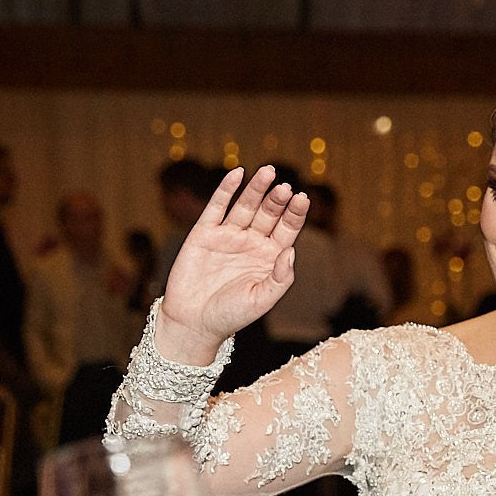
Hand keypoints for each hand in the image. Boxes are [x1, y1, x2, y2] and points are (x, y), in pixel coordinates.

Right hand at [156, 166, 310, 354]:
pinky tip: (237, 174)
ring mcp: (228, 235)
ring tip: (267, 172)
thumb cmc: (230, 316)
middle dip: (277, 199)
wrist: (193, 323)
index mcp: (269, 257)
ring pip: (246, 205)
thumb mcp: (262, 300)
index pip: (287, 229)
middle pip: (268, 213)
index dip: (295, 214)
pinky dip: (226, 190)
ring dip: (256, 188)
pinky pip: (217, 206)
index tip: (302, 199)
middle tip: (284, 187)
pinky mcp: (204, 233)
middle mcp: (251, 242)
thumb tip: (292, 251)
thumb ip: (281, 277)